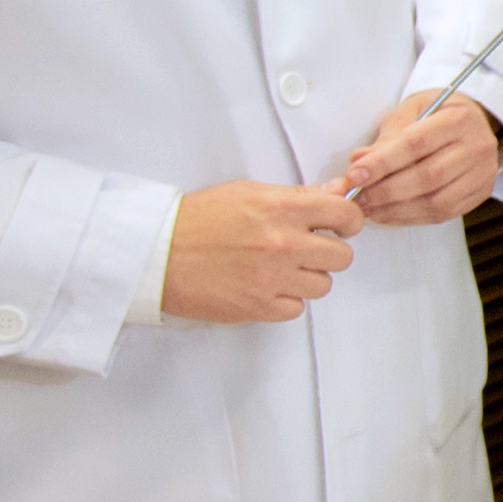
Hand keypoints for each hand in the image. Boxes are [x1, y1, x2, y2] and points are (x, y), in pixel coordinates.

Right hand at [162, 180, 363, 321]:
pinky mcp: (258, 307)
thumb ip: (295, 197)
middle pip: (342, 257)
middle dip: (328, 252)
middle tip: (308, 249)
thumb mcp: (247, 193)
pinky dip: (285, 300)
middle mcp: (282, 244)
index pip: (346, 215)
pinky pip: (296, 308)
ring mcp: (272, 278)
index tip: (339, 225)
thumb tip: (335, 194)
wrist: (155, 253)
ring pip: (322, 285)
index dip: (347, 221)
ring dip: (307, 278)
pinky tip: (266, 286)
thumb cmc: (195, 220)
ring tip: (280, 268)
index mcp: (281, 209)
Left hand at [339, 95, 500, 224]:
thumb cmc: (437, 114)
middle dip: (385, 191)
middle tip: (357, 197)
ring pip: (436, 201)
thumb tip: (358, 163)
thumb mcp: (410, 112)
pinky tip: (389, 213)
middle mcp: (477, 146)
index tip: (355, 175)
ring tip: (369, 208)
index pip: (416, 144)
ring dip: (396, 209)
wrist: (472, 121)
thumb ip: (386, 138)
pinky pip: (443, 213)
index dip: (382, 163)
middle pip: (428, 176)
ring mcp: (482, 173)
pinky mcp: (480, 193)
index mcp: (459, 119)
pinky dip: (411, 217)